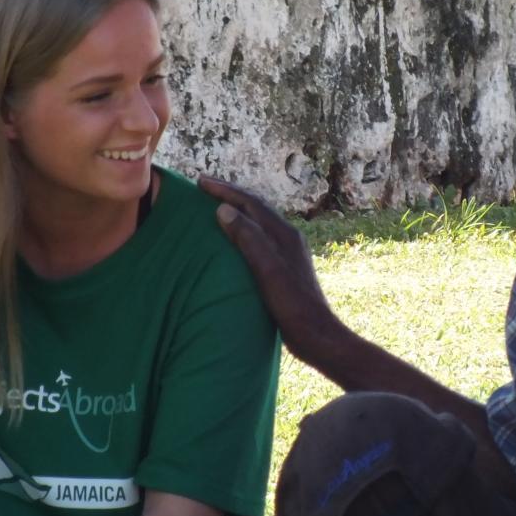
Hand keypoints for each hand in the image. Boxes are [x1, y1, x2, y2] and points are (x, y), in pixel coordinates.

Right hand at [198, 176, 345, 360]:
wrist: (315, 333)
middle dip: (230, 194)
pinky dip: (242, 230)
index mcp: (283, 234)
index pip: (250, 203)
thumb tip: (224, 209)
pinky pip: (259, 237)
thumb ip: (248, 238)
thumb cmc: (292, 304)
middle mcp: (287, 237)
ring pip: (258, 222)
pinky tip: (233, 240)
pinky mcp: (283, 267)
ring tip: (215, 206)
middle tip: (204, 186)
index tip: (200, 182)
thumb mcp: (266, 270)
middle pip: (255, 207)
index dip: (225, 190)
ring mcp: (287, 252)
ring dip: (236, 210)